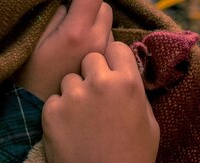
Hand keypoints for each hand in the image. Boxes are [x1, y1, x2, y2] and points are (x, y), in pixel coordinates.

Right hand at [16, 0, 113, 100]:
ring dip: (96, 26)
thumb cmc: (30, 73)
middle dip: (91, 8)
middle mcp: (98, 41)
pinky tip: (83, 54)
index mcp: (77, 31)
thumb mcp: (34, 38)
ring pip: (109, 26)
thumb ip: (54, 14)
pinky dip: (100, 43)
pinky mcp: (112, 70)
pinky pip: (110, 44)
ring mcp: (106, 57)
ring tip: (77, 41)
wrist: (39, 111)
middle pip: (105, 7)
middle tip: (73, 20)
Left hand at [42, 42, 159, 162]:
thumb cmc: (133, 156)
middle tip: (96, 97)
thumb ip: (134, 89)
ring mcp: (73, 95)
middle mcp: (99, 83)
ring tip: (83, 118)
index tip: (112, 71)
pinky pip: (54, 99)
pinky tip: (70, 130)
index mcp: (127, 83)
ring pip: (69, 78)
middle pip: (90, 58)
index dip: (113, 60)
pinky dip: (59, 112)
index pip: (115, 47)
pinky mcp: (52, 110)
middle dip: (92, 73)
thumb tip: (123, 68)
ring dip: (74, 92)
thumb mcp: (148, 121)